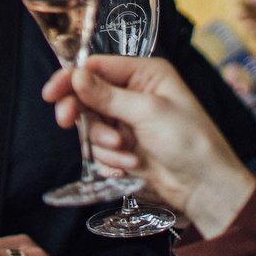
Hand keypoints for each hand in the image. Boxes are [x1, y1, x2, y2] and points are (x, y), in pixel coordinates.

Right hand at [41, 56, 255, 238]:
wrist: (204, 187)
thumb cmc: (189, 141)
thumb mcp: (147, 111)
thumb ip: (107, 95)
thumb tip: (76, 76)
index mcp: (145, 74)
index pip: (97, 68)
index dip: (71, 78)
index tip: (51, 93)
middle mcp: (134, 93)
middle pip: (87, 95)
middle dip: (81, 112)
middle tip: (67, 122)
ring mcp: (127, 120)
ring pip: (91, 124)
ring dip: (103, 141)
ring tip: (125, 151)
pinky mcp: (124, 145)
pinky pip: (99, 147)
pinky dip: (110, 157)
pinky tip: (131, 164)